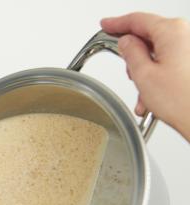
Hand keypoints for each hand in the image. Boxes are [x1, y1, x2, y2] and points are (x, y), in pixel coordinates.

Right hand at [100, 12, 189, 141]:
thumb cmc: (184, 101)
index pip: (137, 20)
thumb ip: (130, 53)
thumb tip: (125, 42)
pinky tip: (154, 96)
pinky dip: (159, 76)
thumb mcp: (143, 75)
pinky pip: (171, 61)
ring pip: (159, 53)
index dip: (117, 23)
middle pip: (149, 37)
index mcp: (172, 31)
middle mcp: (186, 35)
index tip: (106, 25)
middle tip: (128, 71)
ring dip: (146, 72)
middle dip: (135, 55)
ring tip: (144, 95)